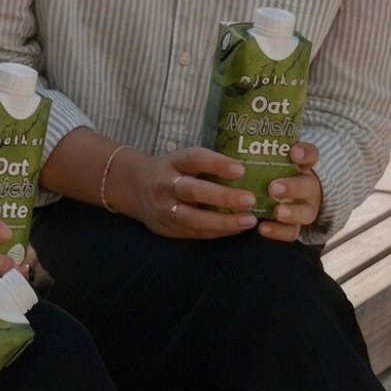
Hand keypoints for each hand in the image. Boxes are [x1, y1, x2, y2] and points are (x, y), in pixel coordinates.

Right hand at [110, 145, 258, 238]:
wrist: (137, 189)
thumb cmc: (174, 172)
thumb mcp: (184, 161)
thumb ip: (209, 165)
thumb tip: (253, 169)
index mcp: (173, 162)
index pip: (194, 159)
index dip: (217, 163)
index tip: (241, 169)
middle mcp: (165, 184)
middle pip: (193, 190)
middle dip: (223, 197)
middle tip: (250, 199)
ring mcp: (164, 208)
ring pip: (192, 217)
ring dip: (222, 221)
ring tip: (248, 220)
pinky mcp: (167, 227)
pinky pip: (195, 232)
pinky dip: (218, 231)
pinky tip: (237, 229)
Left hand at [258, 142, 322, 241]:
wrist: (281, 197)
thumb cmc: (268, 173)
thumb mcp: (267, 160)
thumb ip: (257, 152)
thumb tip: (230, 136)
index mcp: (301, 166)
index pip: (310, 155)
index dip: (305, 153)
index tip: (293, 152)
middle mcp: (307, 186)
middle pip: (307, 185)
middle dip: (292, 187)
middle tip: (274, 188)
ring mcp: (304, 208)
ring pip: (306, 212)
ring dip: (292, 212)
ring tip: (277, 212)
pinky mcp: (295, 227)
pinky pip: (292, 232)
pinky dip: (279, 231)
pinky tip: (262, 228)